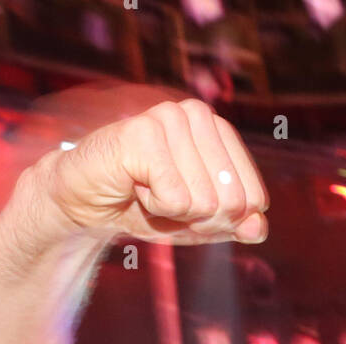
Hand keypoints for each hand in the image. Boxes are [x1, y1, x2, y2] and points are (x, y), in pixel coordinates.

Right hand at [45, 99, 267, 244]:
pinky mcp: (143, 133)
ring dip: (172, 212)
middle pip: (232, 201)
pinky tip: (133, 186)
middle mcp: (198, 115)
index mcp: (219, 131)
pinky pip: (175, 199)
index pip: (253, 197)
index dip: (222, 221)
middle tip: (163, 202)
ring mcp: (170, 118)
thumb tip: (260, 227)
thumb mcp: (198, 223)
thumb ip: (233, 223)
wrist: (85, 206)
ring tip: (145, 190)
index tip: (189, 208)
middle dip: (199, 219)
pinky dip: (153, 207)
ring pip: (204, 202)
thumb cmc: (143, 208)